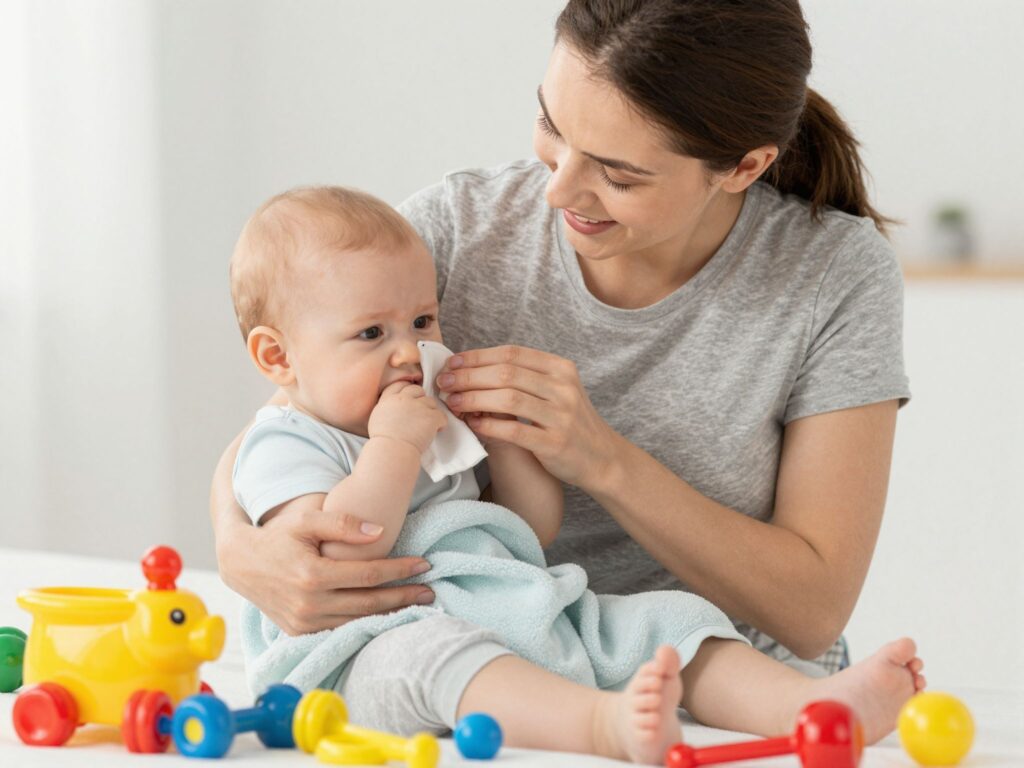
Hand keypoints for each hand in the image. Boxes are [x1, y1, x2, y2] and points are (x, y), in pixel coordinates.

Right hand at [218, 503, 433, 635]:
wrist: (241, 562)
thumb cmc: (278, 535)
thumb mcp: (307, 520)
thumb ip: (343, 523)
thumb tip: (380, 533)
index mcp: (312, 575)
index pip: (368, 575)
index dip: (399, 570)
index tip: (424, 564)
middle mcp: (308, 604)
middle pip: (369, 603)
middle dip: (404, 597)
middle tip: (430, 591)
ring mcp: (303, 623)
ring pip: (357, 622)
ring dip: (390, 614)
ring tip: (417, 605)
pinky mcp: (299, 633)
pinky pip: (340, 631)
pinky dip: (366, 625)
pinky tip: (386, 618)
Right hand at [368, 381, 446, 453]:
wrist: (391, 452)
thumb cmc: (383, 442)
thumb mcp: (377, 419)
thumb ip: (387, 409)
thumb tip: (393, 410)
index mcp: (389, 399)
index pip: (400, 385)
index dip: (406, 390)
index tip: (409, 399)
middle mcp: (404, 399)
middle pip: (417, 390)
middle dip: (420, 399)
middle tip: (420, 414)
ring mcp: (419, 407)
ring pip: (431, 402)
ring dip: (431, 412)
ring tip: (427, 425)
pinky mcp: (431, 417)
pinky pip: (442, 416)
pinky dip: (441, 423)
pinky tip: (436, 430)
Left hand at [435, 345, 621, 488]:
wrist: (603, 459)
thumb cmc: (570, 422)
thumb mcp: (557, 391)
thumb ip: (524, 379)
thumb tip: (472, 370)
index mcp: (561, 369)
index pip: (512, 353)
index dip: (478, 356)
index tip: (453, 363)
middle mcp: (563, 388)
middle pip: (506, 373)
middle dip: (469, 377)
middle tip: (445, 383)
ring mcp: (561, 416)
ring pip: (507, 399)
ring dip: (473, 399)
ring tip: (453, 402)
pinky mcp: (555, 443)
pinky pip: (513, 431)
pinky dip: (488, 426)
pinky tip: (472, 425)